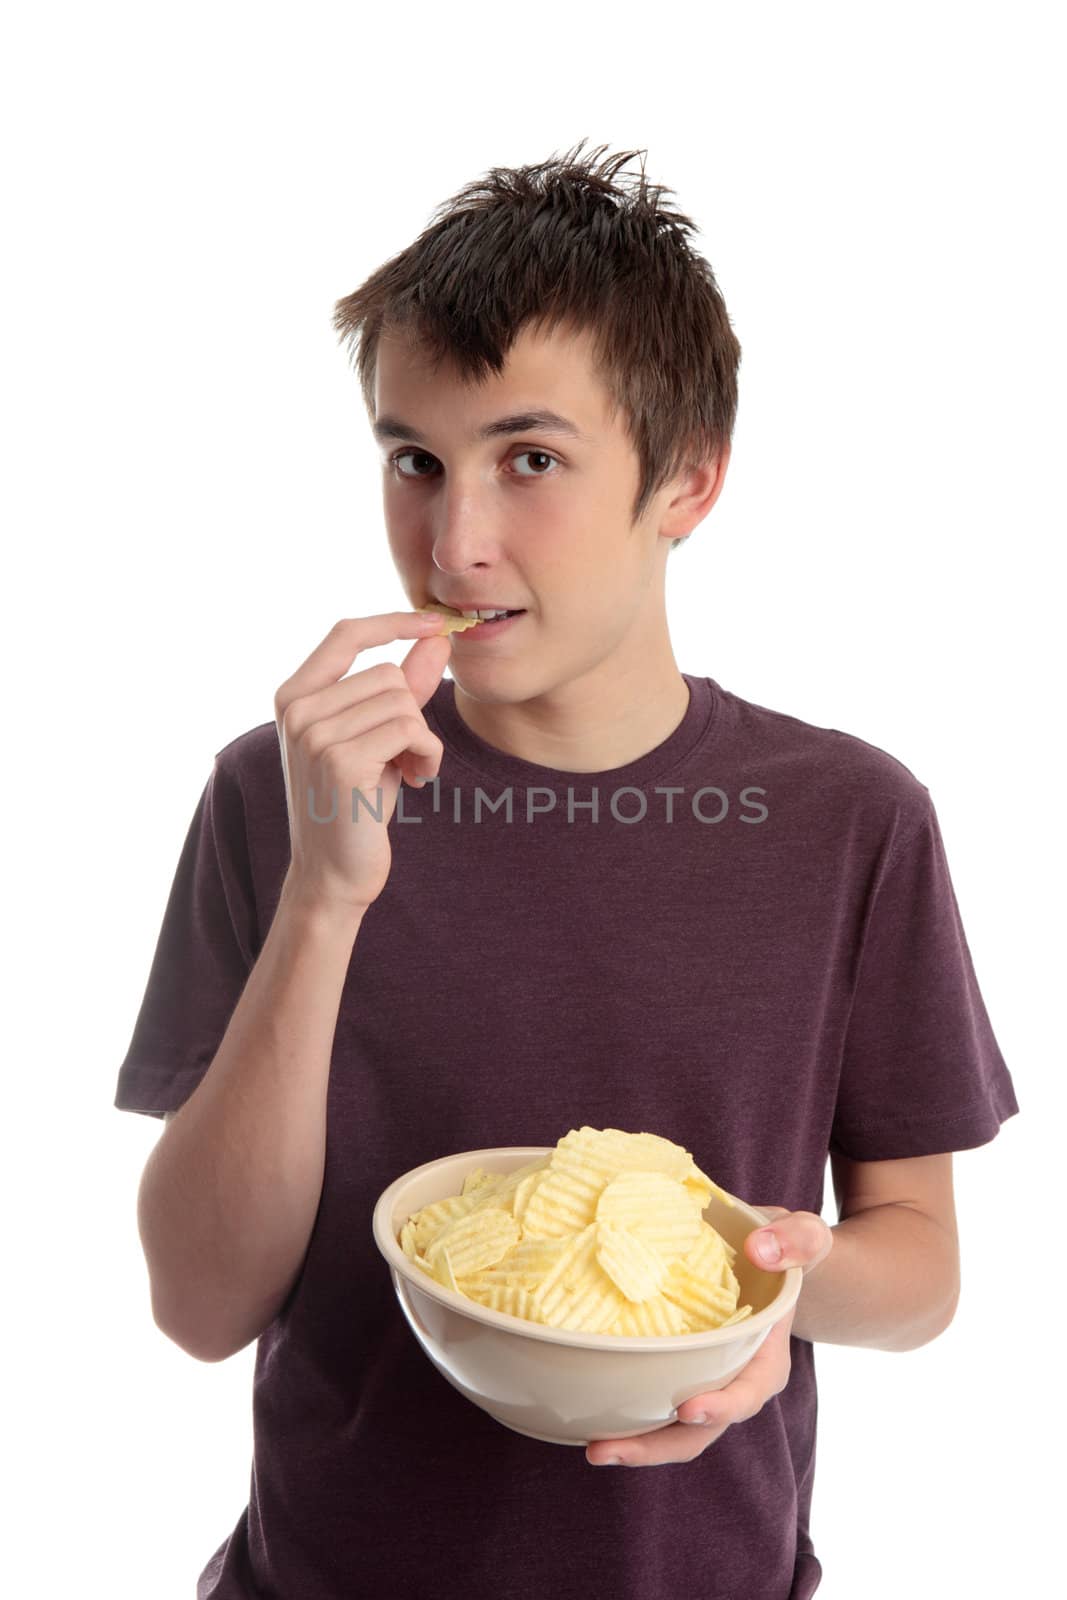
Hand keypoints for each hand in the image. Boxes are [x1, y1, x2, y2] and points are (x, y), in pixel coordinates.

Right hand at [274, 610, 450, 915]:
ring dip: (422, 738)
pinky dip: (427, 753)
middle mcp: (297, 709)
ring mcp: (314, 734)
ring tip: (408, 770)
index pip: (346, 633)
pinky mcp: (341, 760)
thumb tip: (437, 637)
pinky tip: (416, 780)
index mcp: (294, 696)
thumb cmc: (355, 804)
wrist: (333, 874)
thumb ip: (403, 686)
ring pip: (402, 702)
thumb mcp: (377, 737)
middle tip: (407, 755)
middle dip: (412, 712)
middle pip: (387, 674)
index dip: (394, 621)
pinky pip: (410, 728)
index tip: (438, 623)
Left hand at [585, 1206, 832, 1467]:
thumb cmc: (787, 1249)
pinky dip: (626, 1413)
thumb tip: (760, 1251)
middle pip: (700, 1429)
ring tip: (591, 1448)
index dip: (721, 1406)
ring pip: (672, 1429)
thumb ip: (794, 1241)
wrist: (770, 1257)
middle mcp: (734, 1382)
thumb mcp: (804, 1236)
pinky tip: (587, 1414)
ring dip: (634, 1442)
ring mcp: (703, 1382)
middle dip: (656, 1446)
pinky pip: (653, 1400)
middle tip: (604, 1450)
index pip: (748, 1392)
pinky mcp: (676, 1371)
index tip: (687, 1409)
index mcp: (766, 1360)